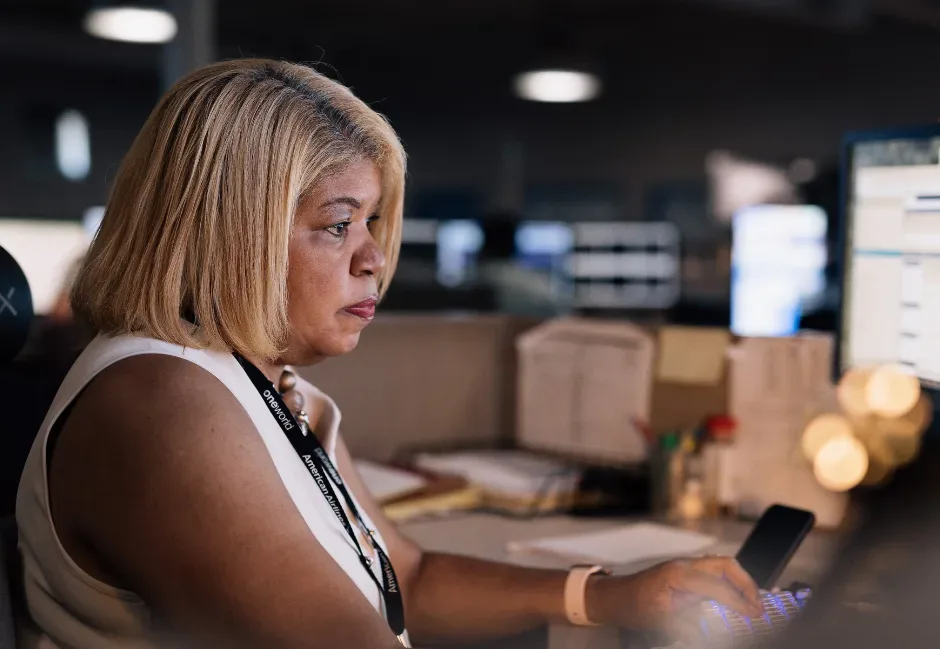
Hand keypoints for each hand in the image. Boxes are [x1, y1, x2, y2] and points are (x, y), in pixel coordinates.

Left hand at [585, 556, 762, 631]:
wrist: (616, 596)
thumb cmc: (634, 607)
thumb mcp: (662, 621)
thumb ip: (690, 623)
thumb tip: (714, 630)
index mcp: (678, 574)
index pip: (717, 585)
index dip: (739, 601)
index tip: (755, 615)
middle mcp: (684, 565)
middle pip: (725, 564)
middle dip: (746, 583)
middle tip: (758, 607)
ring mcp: (685, 565)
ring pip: (721, 565)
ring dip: (739, 581)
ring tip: (751, 604)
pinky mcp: (685, 571)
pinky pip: (713, 571)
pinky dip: (728, 582)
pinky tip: (735, 598)